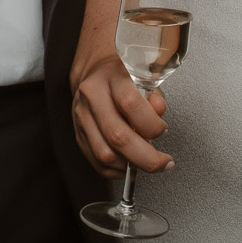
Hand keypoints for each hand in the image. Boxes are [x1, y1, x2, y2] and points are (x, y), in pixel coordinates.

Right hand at [70, 53, 172, 177]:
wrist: (95, 72)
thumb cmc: (124, 76)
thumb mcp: (145, 77)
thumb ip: (155, 97)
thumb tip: (158, 112)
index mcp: (112, 76)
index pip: (130, 104)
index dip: (151, 125)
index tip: (163, 130)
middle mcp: (93, 96)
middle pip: (117, 136)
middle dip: (146, 157)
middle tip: (163, 162)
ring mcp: (82, 116)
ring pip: (104, 153)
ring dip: (131, 166)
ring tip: (146, 162)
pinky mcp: (78, 133)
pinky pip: (96, 162)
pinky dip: (117, 170)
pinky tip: (130, 165)